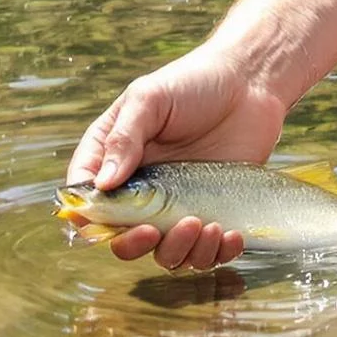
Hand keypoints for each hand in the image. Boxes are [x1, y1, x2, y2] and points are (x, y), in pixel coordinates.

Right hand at [67, 48, 289, 271]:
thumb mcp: (150, 99)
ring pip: (165, 252)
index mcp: (113, 156)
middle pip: (122, 235)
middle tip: (155, 231)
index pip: (87, 195)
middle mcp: (141, 188)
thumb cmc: (193, 83)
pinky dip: (216, 254)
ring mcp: (176, 204)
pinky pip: (206, 251)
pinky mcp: (211, 212)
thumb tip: (102, 184)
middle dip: (134, 243)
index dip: (89, 215)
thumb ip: (124, 138)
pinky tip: (230, 236)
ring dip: (180, 251)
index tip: (104, 223)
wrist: (249, 82)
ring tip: (205, 225)